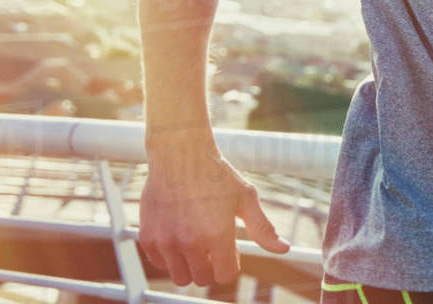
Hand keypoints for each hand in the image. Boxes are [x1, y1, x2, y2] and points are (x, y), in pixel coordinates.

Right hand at [138, 138, 289, 286]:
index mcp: (217, 235)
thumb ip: (263, 228)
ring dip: (189, 265)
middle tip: (212, 244)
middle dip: (211, 266)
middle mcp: (190, 243)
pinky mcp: (148, 238)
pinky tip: (178, 236)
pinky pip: (159, 264)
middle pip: (202, 279)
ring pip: (180, 276)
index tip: (230, 250)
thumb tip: (284, 249)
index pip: (225, 275)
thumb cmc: (215, 173)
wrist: (180, 154)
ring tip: (195, 241)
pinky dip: (169, 256)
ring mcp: (166, 242)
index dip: (230, 264)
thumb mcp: (246, 198)